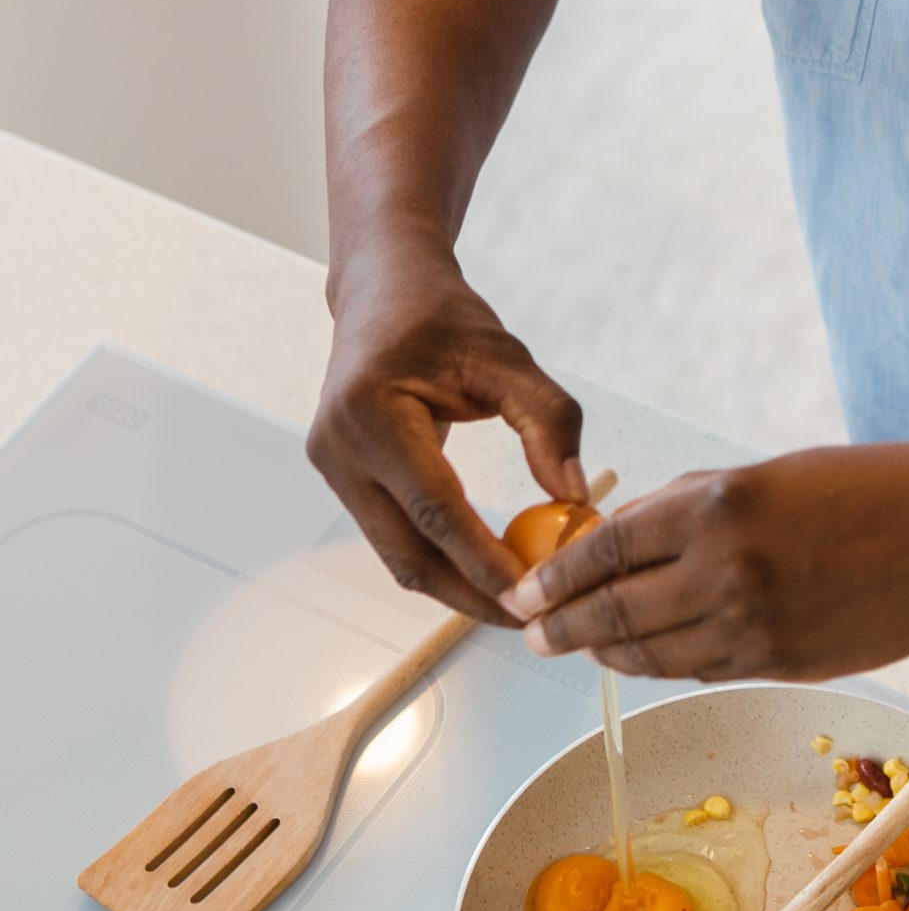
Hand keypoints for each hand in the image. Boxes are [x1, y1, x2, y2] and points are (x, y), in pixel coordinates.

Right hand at [309, 235, 585, 623]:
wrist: (384, 292)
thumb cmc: (444, 318)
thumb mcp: (508, 358)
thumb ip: (547, 422)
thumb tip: (573, 497)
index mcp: (371, 412)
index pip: (434, 509)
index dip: (483, 561)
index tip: (532, 594)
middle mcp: (338, 448)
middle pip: (407, 553)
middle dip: (469, 594)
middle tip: (530, 618)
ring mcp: (333, 469)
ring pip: (397, 556)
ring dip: (455, 585)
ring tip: (514, 602)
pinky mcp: (344, 480)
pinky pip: (393, 537)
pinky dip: (439, 559)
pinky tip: (485, 570)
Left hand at [501, 441, 908, 680]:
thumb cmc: (873, 486)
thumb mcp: (770, 473)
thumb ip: (691, 506)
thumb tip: (624, 533)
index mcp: (718, 508)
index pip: (605, 550)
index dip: (554, 576)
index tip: (523, 591)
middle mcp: (726, 572)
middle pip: (614, 612)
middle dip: (562, 626)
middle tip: (531, 632)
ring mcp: (756, 628)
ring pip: (653, 653)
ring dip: (607, 652)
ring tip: (580, 647)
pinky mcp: (784, 665)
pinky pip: (703, 669)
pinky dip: (665, 662)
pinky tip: (647, 654)